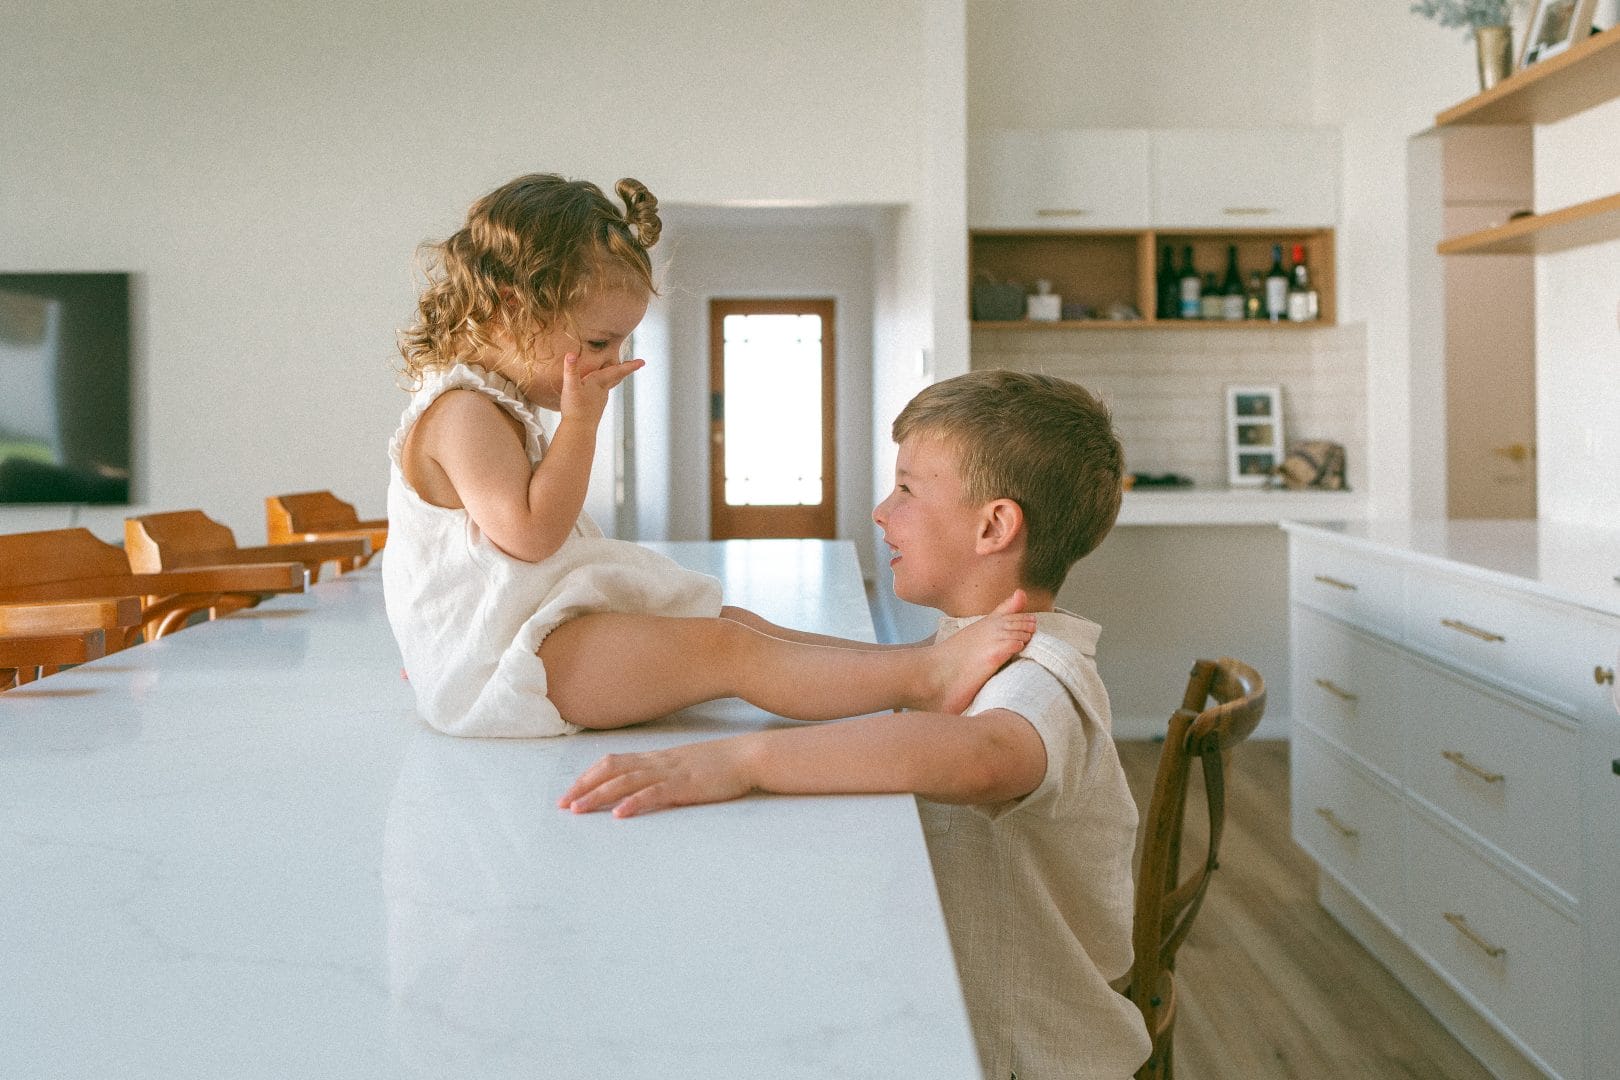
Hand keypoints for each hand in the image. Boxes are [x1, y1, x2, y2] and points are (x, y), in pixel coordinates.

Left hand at [558, 737, 755, 817]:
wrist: (748, 756)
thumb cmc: (719, 764)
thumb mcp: (684, 765)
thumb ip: (663, 773)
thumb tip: (642, 786)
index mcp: (656, 758)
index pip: (613, 763)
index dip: (588, 776)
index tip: (569, 792)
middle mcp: (657, 762)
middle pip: (611, 770)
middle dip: (583, 787)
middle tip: (562, 805)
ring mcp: (670, 773)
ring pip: (626, 782)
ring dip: (599, 795)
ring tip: (578, 809)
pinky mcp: (685, 786)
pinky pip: (655, 793)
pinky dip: (634, 803)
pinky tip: (620, 813)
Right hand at [559, 352, 644, 424]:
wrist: (578, 430)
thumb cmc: (575, 408)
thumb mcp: (571, 386)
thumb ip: (571, 370)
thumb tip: (571, 354)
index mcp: (599, 382)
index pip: (618, 371)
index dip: (630, 365)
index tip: (643, 361)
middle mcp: (603, 390)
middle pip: (617, 377)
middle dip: (626, 369)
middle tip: (637, 364)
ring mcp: (600, 399)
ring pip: (610, 384)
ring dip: (615, 376)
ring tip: (618, 370)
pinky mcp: (595, 406)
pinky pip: (602, 391)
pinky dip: (604, 384)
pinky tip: (599, 387)